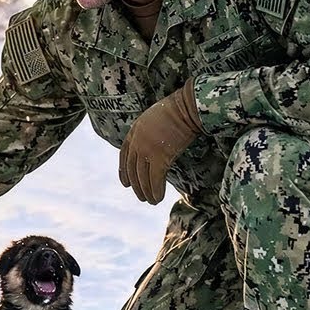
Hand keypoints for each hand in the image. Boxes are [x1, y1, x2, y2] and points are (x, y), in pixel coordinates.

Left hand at [119, 78, 202, 204]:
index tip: (125, 183)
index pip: (124, 155)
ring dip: (146, 192)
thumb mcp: (153, 117)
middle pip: (132, 169)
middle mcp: (137, 141)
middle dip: (136, 186)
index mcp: (134, 131)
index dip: (123, 171)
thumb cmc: (177, 109)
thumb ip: (148, 132)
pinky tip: (158, 198)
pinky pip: (155, 179)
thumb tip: (153, 146)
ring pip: (142, 177)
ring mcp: (147, 149)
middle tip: (141, 197)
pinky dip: (156, 190)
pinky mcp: (160, 156)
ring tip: (151, 201)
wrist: (186, 107)